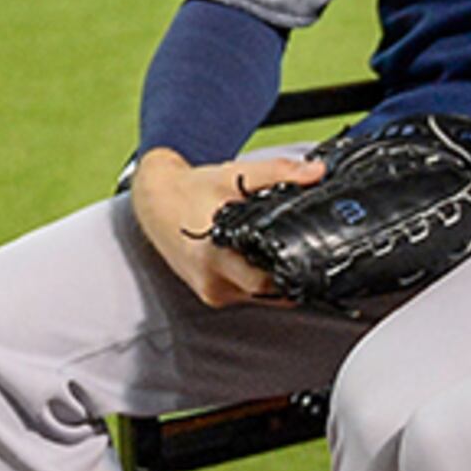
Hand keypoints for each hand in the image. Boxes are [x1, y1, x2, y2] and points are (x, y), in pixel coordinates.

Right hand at [131, 148, 318, 307]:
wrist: (154, 201)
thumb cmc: (191, 189)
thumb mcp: (235, 174)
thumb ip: (279, 172)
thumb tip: (316, 173)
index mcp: (214, 251)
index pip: (265, 279)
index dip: (292, 269)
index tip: (312, 255)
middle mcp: (211, 277)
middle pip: (266, 291)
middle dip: (288, 275)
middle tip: (306, 253)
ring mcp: (211, 290)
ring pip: (259, 297)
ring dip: (275, 281)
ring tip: (282, 253)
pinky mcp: (211, 295)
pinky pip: (246, 296)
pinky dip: (259, 283)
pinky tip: (263, 261)